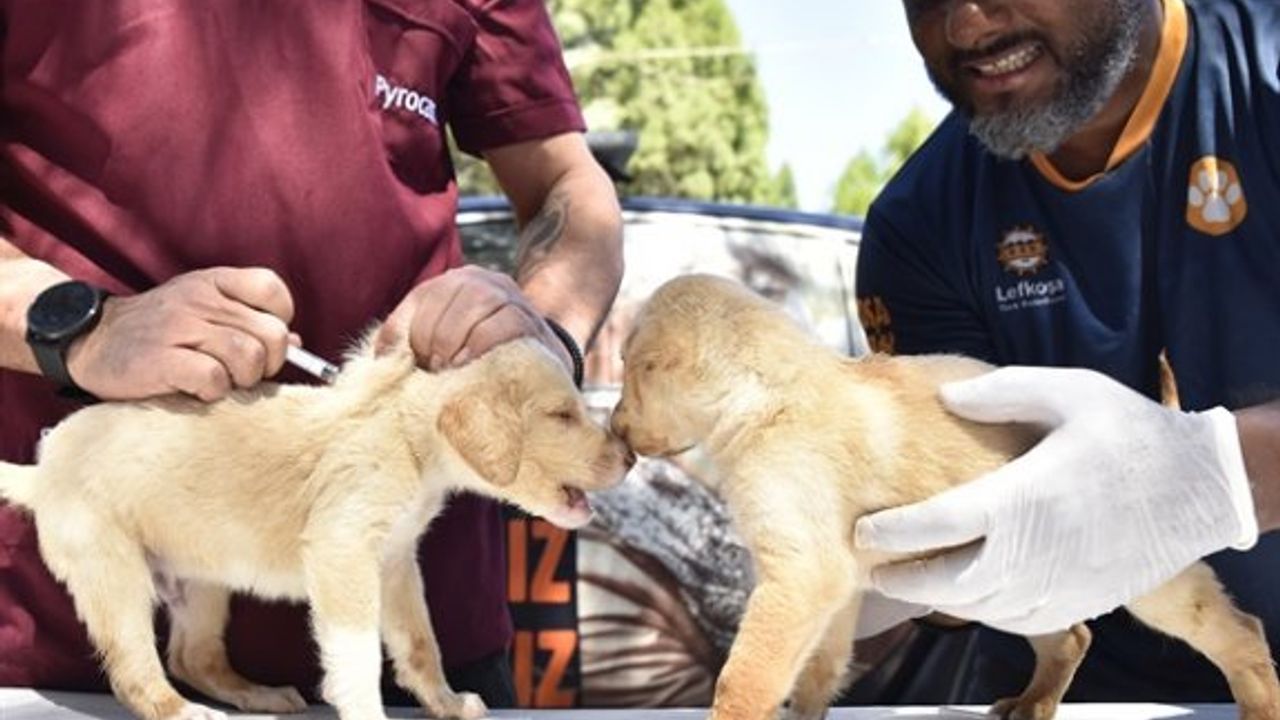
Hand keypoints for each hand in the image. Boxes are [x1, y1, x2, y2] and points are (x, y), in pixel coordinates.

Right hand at [65, 267, 294, 401]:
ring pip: (248, 357)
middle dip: (269, 363)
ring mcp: (180, 327)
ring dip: (243, 380)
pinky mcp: (161, 359)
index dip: (280, 321)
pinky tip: (198, 391)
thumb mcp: (204, 312)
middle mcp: (200, 299)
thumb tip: (298, 344)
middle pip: (271, 334)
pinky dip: (213, 393)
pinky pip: (213, 378)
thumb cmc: (159, 332)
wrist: (90, 341)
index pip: (272, 290)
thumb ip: (249, 322)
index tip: (263, 341)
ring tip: (222, 383)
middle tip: (246, 374)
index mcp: (214, 282)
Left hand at [379, 265, 573, 375]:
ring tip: (449, 371)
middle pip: (444, 298)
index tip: (411, 364)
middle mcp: (481, 280)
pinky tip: (471, 366)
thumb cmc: (481, 359)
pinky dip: (481, 345)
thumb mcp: (443, 346)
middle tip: (431, 371)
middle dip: (430, 340)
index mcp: (452, 283)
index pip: (419, 300)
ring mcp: (509, 296)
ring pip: (475, 304)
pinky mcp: (530, 319)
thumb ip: (411, 345)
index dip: (407, 334)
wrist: (540, 363)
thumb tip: (377, 363)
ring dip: (454, 341)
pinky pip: (504, 323)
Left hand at [854, 366, 1257, 635]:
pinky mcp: (1082, 603)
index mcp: (1026, 497)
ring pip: (982, 608)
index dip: (892, 532)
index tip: (860, 531)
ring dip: (941, 598)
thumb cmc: (1130, 431)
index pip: (940, 523)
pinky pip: (1019, 621)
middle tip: (873, 569)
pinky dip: (985, 611)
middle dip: (905, 579)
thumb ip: (999, 391)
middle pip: (950, 583)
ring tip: (912, 580)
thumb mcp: (1068, 390)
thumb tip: (943, 394)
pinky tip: (970, 593)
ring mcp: (1061, 584)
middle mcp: (1038, 551)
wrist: (1201, 485)